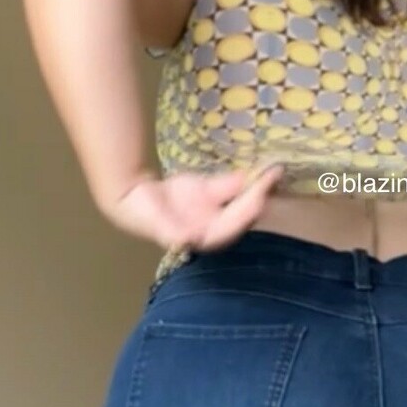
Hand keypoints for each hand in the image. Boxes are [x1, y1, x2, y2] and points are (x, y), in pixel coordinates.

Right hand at [100, 163, 285, 254]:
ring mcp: (215, 209)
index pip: (230, 227)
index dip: (245, 213)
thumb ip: (171, 232)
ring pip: (242, 198)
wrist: (132, 198)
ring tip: (274, 171)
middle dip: (259, 196)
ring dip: (259, 185)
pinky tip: (261, 167)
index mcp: (204, 237)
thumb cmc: (141, 215)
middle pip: (243, 212)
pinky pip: (234, 186)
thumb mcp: (154, 223)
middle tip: (273, 175)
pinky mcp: (212, 193)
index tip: (259, 196)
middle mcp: (215, 225)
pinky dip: (246, 177)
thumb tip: (190, 239)